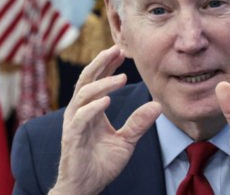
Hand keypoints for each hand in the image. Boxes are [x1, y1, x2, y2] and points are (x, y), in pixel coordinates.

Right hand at [50, 45, 161, 194]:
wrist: (86, 187)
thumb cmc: (102, 163)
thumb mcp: (126, 141)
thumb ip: (139, 123)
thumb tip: (158, 105)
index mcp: (91, 109)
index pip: (97, 80)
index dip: (108, 65)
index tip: (122, 52)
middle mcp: (80, 111)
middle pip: (87, 79)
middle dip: (101, 63)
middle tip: (117, 49)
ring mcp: (74, 122)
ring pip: (84, 94)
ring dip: (102, 83)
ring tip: (121, 77)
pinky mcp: (72, 136)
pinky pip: (81, 117)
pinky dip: (93, 107)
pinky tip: (107, 100)